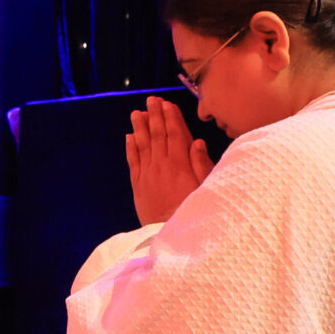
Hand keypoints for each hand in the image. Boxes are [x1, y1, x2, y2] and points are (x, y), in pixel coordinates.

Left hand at [126, 96, 212, 226]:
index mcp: (180, 164)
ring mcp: (148, 174)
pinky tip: (129, 137)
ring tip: (137, 112)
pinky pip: (133, 162)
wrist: (169, 233)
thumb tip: (197, 142)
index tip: (167, 104)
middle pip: (158, 135)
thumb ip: (201, 164)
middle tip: (151, 100)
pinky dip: (131, 148)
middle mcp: (162, 165)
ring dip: (140, 127)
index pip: (175, 135)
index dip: (171, 118)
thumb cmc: (193, 211)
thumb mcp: (205, 187)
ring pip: (143, 145)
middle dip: (155, 116)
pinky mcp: (138, 185)